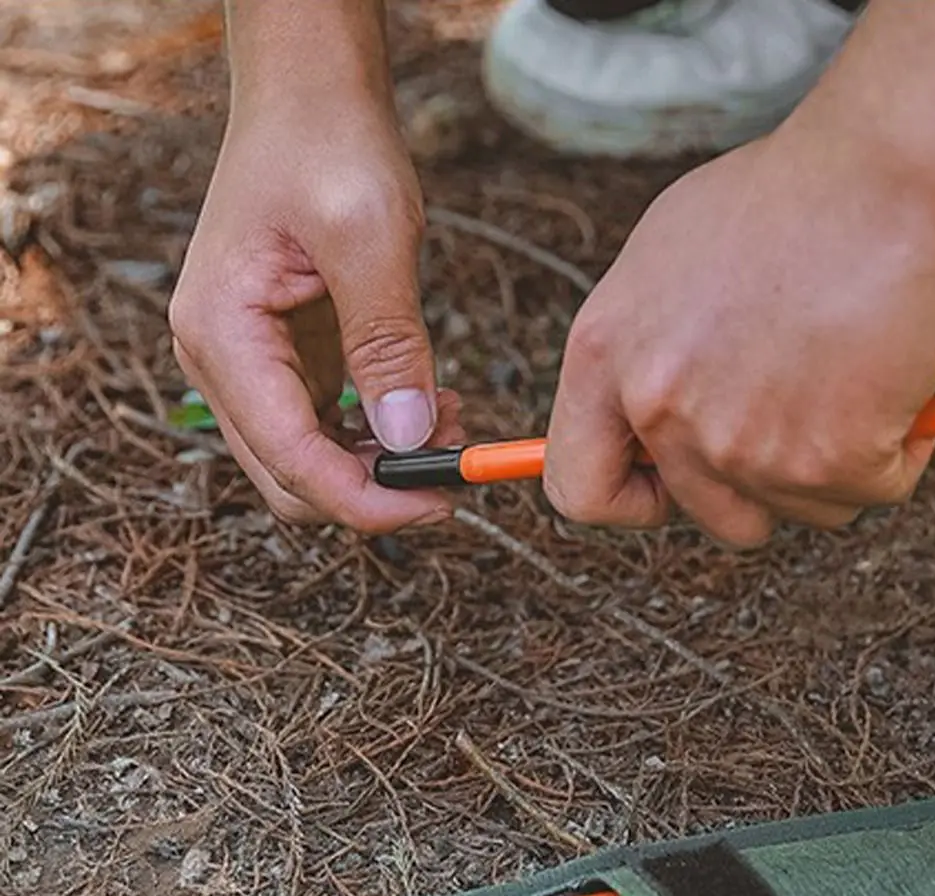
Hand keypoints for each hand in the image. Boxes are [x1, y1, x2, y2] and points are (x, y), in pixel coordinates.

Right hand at [169, 35, 460, 531]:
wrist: (307, 96)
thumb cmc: (327, 143)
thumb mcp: (368, 237)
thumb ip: (387, 345)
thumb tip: (409, 438)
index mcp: (223, 338)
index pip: (290, 461)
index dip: (365, 501)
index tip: (440, 504)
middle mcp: (223, 363)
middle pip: (292, 478)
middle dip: (374, 491)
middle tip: (454, 472)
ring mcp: (252, 364)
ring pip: (311, 460)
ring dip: (381, 465)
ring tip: (453, 426)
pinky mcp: (287, 358)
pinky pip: (327, 426)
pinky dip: (377, 435)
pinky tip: (430, 408)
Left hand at [544, 126, 934, 544]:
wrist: (889, 167)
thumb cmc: (786, 197)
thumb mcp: (664, 261)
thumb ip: (642, 353)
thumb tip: (642, 412)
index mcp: (604, 357)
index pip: (579, 487)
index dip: (629, 500)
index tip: (665, 487)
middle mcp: (657, 409)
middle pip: (705, 516)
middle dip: (756, 488)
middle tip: (791, 430)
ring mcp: (736, 442)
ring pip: (793, 512)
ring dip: (827, 466)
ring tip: (846, 379)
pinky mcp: (822, 458)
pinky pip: (865, 494)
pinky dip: (893, 452)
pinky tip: (894, 382)